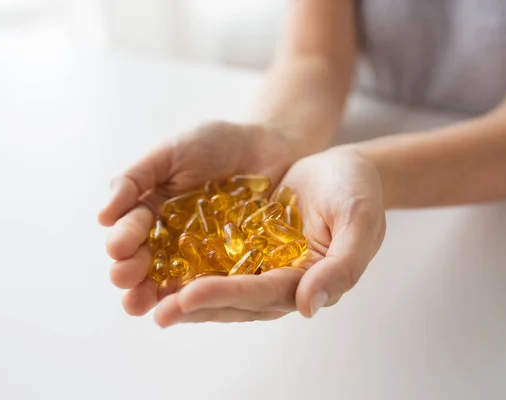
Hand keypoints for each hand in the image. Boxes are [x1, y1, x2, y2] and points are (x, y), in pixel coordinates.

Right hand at [98, 121, 300, 315]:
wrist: (267, 144)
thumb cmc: (214, 145)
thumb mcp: (169, 154)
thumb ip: (134, 180)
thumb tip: (102, 217)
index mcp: (151, 214)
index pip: (131, 232)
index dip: (123, 241)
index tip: (118, 248)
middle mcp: (172, 240)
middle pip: (147, 264)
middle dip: (132, 274)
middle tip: (125, 279)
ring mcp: (203, 255)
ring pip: (176, 280)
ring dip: (158, 294)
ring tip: (145, 305)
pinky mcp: (234, 265)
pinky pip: (218, 280)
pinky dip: (205, 292)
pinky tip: (192, 301)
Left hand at [154, 148, 385, 325]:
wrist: (343, 169)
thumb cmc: (358, 191)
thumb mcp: (359, 221)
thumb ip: (342, 265)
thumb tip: (309, 307)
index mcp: (306, 280)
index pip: (263, 294)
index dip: (227, 296)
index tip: (189, 296)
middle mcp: (278, 280)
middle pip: (233, 300)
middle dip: (194, 305)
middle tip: (156, 310)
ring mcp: (259, 264)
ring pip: (217, 285)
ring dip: (182, 293)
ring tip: (146, 298)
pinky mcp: (244, 245)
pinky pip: (212, 259)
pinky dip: (185, 264)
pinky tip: (156, 265)